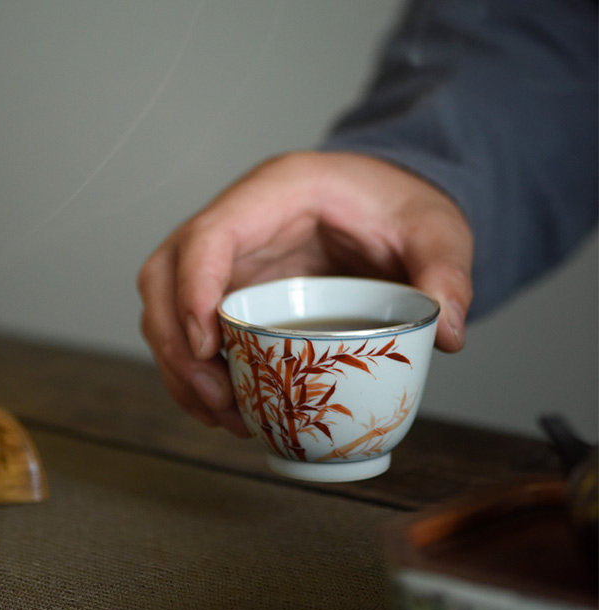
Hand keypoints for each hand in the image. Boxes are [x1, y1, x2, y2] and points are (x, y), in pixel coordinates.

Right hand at [137, 151, 473, 435]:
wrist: (384, 203)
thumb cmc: (398, 203)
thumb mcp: (435, 228)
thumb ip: (445, 271)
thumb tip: (446, 334)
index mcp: (273, 194)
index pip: (208, 234)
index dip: (192, 288)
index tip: (206, 345)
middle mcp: (236, 223)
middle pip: (163, 275)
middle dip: (175, 342)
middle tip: (216, 397)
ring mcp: (228, 259)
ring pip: (164, 306)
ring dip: (179, 366)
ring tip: (222, 415)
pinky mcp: (231, 289)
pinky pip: (188, 328)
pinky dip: (195, 371)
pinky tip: (224, 407)